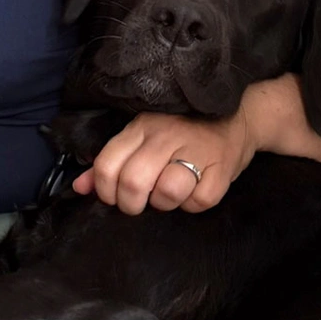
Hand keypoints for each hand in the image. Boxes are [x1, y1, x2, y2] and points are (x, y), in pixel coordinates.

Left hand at [72, 109, 255, 214]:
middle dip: (132, 204)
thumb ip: (111, 161)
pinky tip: (196, 189)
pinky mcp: (222, 168)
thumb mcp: (144, 136)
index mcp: (141, 128)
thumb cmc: (184, 130)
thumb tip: (80, 187)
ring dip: (166, 203)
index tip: (116, 196)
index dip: (106, 191)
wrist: (240, 116)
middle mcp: (166, 136)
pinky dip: (195, 203)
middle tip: (142, 202)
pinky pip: (200, 201)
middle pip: (134, 183)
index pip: (107, 165)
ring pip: (167, 192)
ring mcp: (196, 150)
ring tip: (171, 192)